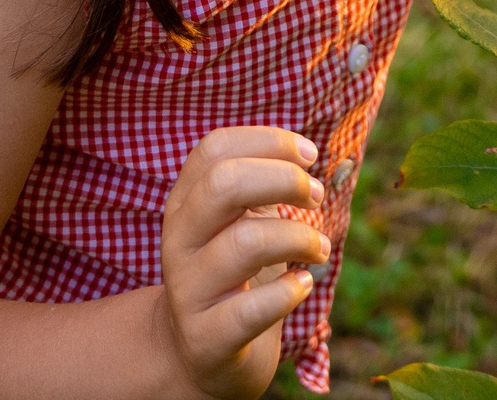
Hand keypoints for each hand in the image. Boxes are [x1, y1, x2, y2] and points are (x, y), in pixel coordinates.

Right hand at [155, 126, 329, 399]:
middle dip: (284, 179)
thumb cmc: (233, 275)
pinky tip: (303, 285)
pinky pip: (250, 309)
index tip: (310, 156)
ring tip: (318, 249)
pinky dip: (289, 292)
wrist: (200, 354)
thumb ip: (261, 184)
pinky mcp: (205, 337)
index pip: (215, 148)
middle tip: (315, 196)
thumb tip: (306, 153)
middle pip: (223, 183)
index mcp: (184, 203)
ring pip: (245, 242)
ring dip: (299, 238)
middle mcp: (178, 240)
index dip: (269, 141)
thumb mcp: (239, 222)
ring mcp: (188, 290)